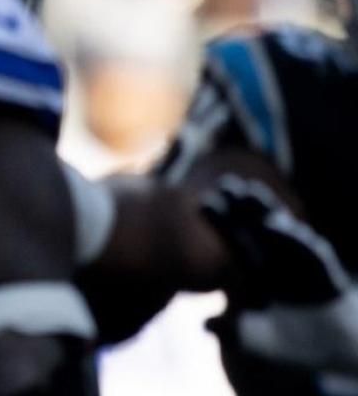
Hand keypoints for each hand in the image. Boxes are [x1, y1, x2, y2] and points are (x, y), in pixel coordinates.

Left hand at [202, 174, 357, 373]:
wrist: (330, 350)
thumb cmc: (289, 342)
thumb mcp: (257, 339)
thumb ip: (233, 332)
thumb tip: (205, 326)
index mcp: (254, 272)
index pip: (233, 241)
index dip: (220, 222)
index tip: (204, 202)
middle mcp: (276, 262)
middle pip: (255, 227)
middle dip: (241, 207)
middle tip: (226, 184)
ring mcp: (301, 263)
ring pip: (282, 231)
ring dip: (268, 212)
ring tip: (251, 193)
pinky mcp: (326, 271)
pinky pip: (312, 251)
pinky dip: (297, 240)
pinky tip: (281, 227)